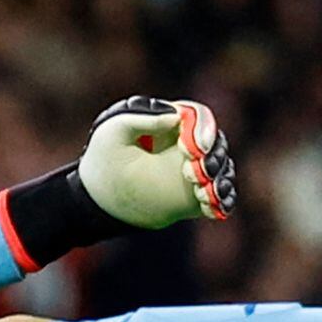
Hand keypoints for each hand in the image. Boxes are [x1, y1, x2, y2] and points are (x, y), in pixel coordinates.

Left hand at [77, 96, 236, 227]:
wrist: (98, 197)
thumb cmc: (104, 156)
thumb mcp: (114, 130)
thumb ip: (144, 118)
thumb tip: (177, 116)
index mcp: (170, 122)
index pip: (199, 117)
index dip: (203, 129)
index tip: (194, 149)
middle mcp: (187, 144)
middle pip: (216, 143)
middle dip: (212, 157)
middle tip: (191, 174)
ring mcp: (194, 171)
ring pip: (222, 169)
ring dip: (220, 179)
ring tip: (202, 192)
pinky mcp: (195, 197)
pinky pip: (220, 197)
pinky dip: (222, 200)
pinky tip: (211, 205)